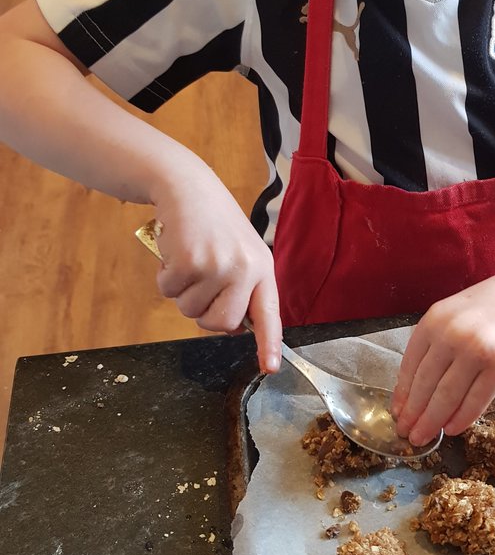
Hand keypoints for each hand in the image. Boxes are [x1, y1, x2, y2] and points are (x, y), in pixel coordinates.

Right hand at [150, 171, 281, 372]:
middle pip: (222, 324)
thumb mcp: (239, 253)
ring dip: (182, 292)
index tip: (270, 368)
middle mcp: (246, 269)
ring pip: (191, 310)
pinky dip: (165, 277)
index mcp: (262, 268)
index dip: (269, 343)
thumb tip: (232, 329)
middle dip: (204, 314)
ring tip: (190, 260)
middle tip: (201, 283)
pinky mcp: (190, 261)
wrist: (188, 187)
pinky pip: (169, 292)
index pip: (269, 313)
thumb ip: (241, 288)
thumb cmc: (213, 225)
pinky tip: (174, 253)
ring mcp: (219, 266)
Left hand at [391, 266, 494, 445]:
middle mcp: (452, 334)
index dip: (402, 395)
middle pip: (425, 385)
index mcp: (434, 320)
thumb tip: (416, 388)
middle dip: (414, 415)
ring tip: (424, 438)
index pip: (409, 366)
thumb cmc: (493, 304)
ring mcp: (478, 350)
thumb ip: (435, 343)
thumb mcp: (454, 313)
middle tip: (407, 434)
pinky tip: (453, 429)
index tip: (397, 414)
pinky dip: (462, 419)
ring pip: (447, 397)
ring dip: (433, 422)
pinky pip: (476, 400)